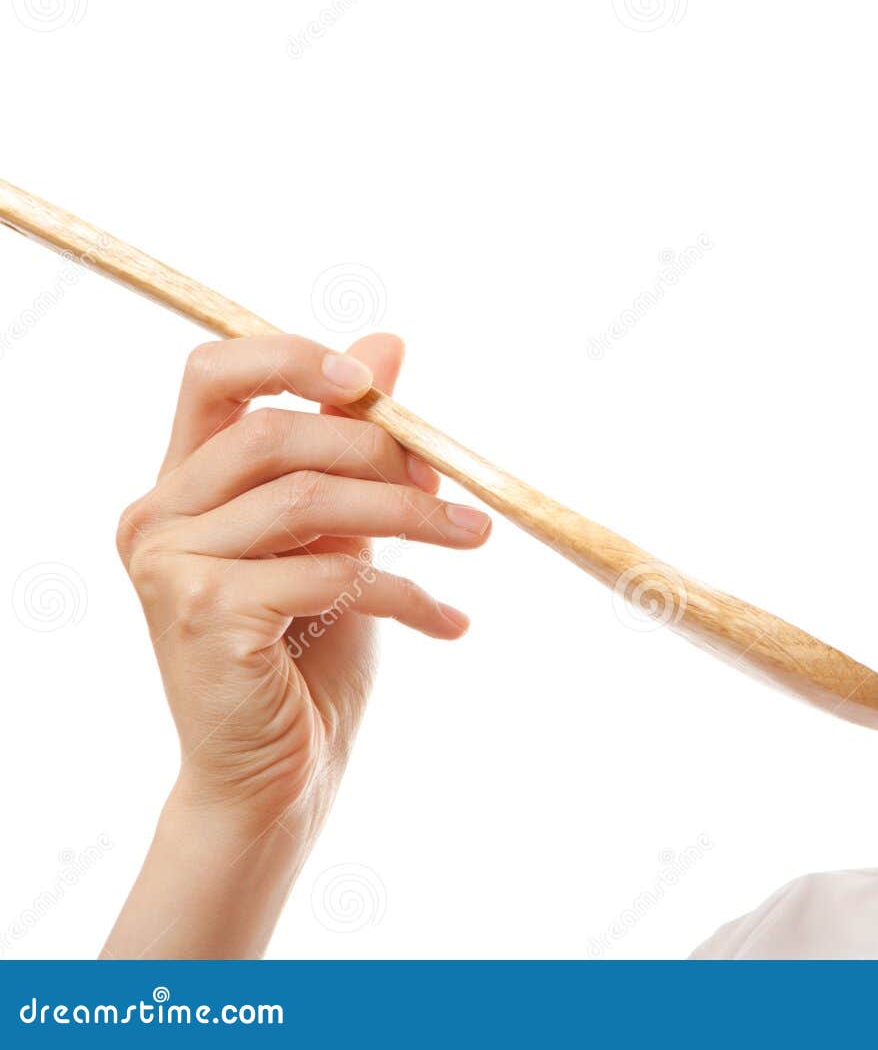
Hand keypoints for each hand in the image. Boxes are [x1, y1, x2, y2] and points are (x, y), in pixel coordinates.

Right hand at [105, 333, 490, 956]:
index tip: (374, 381)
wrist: (278, 776)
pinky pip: (328, 571)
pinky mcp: (204, 615)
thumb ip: (350, 447)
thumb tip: (387, 343)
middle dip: (382, 452)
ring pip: (310, 499)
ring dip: (414, 516)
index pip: (212, 373)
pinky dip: (406, 592)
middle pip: (275, 435)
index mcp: (182, 484)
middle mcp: (157, 516)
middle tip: (457, 492)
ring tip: (477, 539)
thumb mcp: (339, 535)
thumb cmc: (308, 655)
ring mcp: (170, 566)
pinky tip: (449, 622)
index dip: (291, 357)